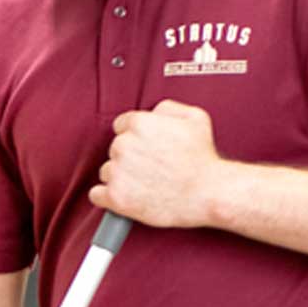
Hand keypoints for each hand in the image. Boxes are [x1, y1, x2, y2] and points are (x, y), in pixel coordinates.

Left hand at [93, 99, 224, 228]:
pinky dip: (107, 197)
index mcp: (139, 124)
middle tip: (152, 169)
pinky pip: (97, 195)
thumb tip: (153, 112)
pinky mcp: (117, 197)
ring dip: (121, 178)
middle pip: (115, 149)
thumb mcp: (195, 118)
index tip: (147, 150)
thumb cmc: (204, 160)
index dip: (136, 139)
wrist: (210, 194)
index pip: (122, 126)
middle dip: (130, 158)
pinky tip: (125, 197)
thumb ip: (168, 108)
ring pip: (107, 172)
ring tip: (146, 185)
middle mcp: (124, 145)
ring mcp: (119, 172)